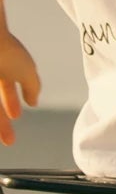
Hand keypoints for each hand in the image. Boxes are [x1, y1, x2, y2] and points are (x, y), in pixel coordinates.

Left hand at [0, 30, 39, 146]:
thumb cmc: (6, 53)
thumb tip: (33, 102)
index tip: (16, 116)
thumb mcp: (28, 72)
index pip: (7, 86)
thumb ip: (33, 88)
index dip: (12, 102)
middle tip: (9, 140)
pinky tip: (0, 128)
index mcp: (5, 64)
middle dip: (2, 123)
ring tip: (7, 139)